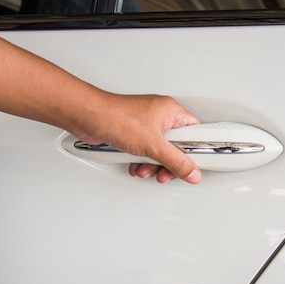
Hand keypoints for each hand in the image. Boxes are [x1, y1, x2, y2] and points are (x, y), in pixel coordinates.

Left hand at [69, 92, 201, 183]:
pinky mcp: (134, 134)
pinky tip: (134, 164)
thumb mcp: (153, 145)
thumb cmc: (117, 117)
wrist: (89, 118)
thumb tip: (192, 172)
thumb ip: (176, 162)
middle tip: (165, 171)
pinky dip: (141, 161)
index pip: (195, 133)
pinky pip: (145, 151)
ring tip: (144, 168)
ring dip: (152, 164)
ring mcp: (147, 125)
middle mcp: (161, 117)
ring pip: (159, 152)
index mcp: (171, 111)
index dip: (195, 151)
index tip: (195, 165)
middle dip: (168, 163)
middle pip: (177, 147)